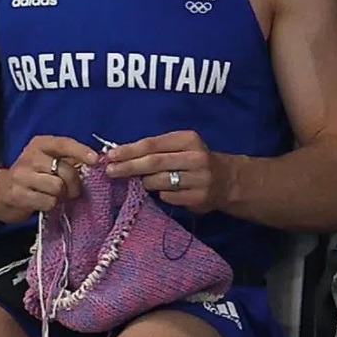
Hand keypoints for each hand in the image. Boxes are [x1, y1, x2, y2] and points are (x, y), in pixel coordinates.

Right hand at [0, 136, 98, 223]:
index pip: (63, 144)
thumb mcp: (47, 161)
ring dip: (61, 196)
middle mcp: (30, 156)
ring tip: (55, 196)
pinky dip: (51, 205)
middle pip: (64, 170)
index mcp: (40, 144)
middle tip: (72, 191)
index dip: (81, 151)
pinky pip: (48, 202)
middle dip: (74, 184)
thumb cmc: (32, 176)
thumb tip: (97, 161)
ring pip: (57, 187)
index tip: (96, 160)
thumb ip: (69, 160)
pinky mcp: (17, 194)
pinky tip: (43, 202)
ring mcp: (21, 175)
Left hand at [106, 130, 230, 213]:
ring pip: (159, 181)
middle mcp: (195, 157)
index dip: (128, 150)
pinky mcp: (199, 197)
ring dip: (144, 182)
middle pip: (153, 162)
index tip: (109, 155)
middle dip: (128, 166)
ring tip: (140, 182)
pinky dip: (160, 194)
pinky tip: (161, 191)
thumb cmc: (193, 160)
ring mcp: (199, 178)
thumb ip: (155, 149)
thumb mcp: (180, 146)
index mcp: (187, 139)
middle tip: (110, 171)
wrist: (227, 180)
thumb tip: (120, 155)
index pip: (151, 144)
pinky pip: (168, 196)